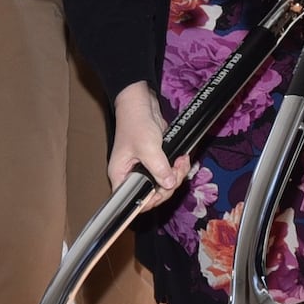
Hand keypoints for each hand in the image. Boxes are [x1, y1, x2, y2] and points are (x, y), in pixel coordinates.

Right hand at [109, 85, 184, 199]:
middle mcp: (131, 175)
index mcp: (121, 175)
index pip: (133, 200)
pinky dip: (177, 167)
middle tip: (178, 169)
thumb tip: (169, 184)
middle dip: (169, 184)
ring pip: (164, 183)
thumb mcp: (148, 148)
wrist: (141, 103)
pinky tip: (181, 158)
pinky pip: (168, 172)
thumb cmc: (135, 122)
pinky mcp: (156, 161)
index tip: (164, 191)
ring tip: (182, 160)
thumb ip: (159, 169)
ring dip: (177, 174)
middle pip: (153, 193)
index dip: (150, 201)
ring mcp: (144, 169)